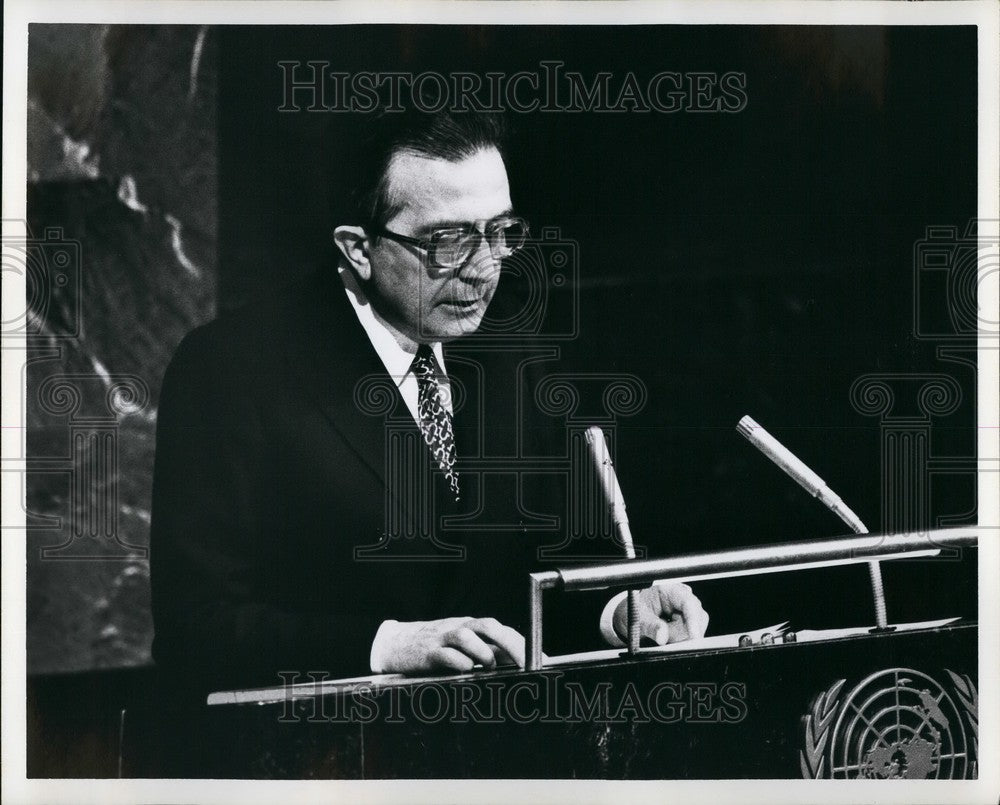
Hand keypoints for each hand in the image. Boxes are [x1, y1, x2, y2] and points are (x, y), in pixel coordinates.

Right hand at [375, 616, 526, 674]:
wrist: (397, 644)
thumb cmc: (436, 646)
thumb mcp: (463, 646)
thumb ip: (488, 652)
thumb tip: (517, 664)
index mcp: (471, 627)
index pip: (502, 630)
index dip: (522, 644)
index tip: (540, 661)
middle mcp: (460, 628)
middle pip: (488, 626)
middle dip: (510, 644)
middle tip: (525, 665)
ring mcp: (442, 638)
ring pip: (466, 636)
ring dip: (482, 651)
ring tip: (489, 666)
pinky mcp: (427, 653)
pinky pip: (445, 654)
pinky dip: (458, 662)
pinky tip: (465, 670)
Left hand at [612, 583, 708, 645]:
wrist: (632, 618)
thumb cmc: (635, 613)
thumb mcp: (637, 619)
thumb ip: (650, 626)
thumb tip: (662, 636)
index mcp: (667, 590)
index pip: (687, 602)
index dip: (693, 619)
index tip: (694, 636)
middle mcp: (680, 597)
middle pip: (697, 617)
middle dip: (683, 632)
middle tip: (665, 638)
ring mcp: (686, 609)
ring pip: (695, 628)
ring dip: (680, 637)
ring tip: (662, 635)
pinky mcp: (688, 620)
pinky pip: (692, 634)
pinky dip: (681, 640)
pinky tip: (668, 637)